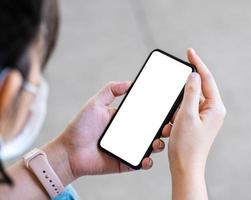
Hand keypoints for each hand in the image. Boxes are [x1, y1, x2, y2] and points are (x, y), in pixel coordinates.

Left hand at [51, 81, 165, 179]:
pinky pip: (141, 163)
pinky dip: (147, 162)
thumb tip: (130, 82)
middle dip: (164, 128)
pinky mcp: (126, 163)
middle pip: (153, 131)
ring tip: (158, 141)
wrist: (69, 152)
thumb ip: (110, 90)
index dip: (158, 112)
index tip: (169, 108)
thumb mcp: (95, 103)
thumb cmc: (80, 126)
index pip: (146, 115)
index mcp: (125, 120)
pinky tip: (147, 157)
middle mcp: (130, 134)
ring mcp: (129, 149)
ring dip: (159, 144)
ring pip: (151, 146)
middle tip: (169, 125)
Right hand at [163, 48, 225, 172]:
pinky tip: (172, 127)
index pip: (206, 79)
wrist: (185, 167)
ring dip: (176, 108)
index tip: (189, 51)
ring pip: (188, 102)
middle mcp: (213, 111)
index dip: (197, 63)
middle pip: (197, 90)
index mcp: (215, 107)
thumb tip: (194, 75)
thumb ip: (190, 93)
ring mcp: (205, 117)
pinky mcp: (197, 123)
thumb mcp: (186, 115)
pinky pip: (185, 111)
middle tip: (175, 99)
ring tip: (173, 123)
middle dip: (182, 92)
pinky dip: (176, 115)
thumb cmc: (186, 145)